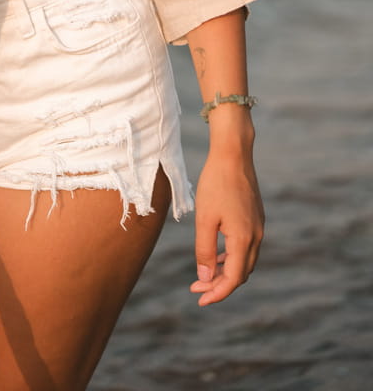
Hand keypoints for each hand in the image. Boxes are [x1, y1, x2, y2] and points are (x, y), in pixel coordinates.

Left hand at [189, 146, 263, 305]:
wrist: (233, 155)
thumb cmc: (215, 184)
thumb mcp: (204, 218)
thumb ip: (205, 250)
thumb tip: (206, 278)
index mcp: (244, 239)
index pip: (233, 278)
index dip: (217, 293)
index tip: (199, 300)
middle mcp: (256, 237)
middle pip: (241, 273)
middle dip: (219, 285)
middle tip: (196, 288)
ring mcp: (258, 228)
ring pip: (244, 261)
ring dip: (225, 272)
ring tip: (204, 276)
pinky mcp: (256, 219)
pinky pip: (246, 248)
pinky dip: (231, 257)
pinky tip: (216, 257)